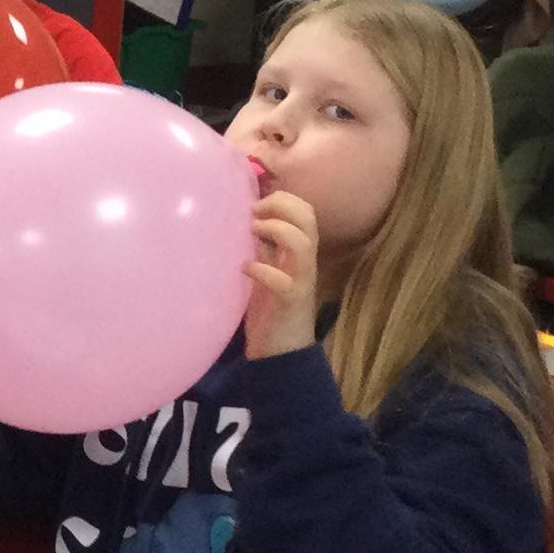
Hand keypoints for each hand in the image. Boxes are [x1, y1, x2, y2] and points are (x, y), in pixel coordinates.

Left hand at [241, 188, 320, 360]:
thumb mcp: (267, 270)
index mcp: (300, 253)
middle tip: (254, 213)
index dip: (283, 198)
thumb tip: (249, 219)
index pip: (306, 211)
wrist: (281, 354)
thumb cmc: (271, 310)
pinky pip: (282, 280)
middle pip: (307, 218)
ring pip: (301, 243)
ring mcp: (300, 281)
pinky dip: (260, 269)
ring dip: (275, 229)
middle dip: (280, 205)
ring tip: (252, 232)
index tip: (256, 203)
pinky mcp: (289, 302)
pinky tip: (245, 268)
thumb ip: (264, 248)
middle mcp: (305, 262)